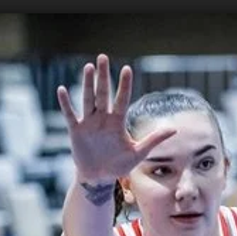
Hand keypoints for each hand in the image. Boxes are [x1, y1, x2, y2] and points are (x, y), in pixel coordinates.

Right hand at [55, 54, 176, 184]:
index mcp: (118, 122)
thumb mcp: (138, 153)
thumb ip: (154, 140)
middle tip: (103, 57)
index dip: (124, 85)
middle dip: (104, 76)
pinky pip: (70, 115)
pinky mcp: (76, 131)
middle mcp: (103, 118)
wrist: (99, 178)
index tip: (127, 69)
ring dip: (88, 84)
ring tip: (89, 67)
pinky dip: (65, 104)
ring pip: (88, 99)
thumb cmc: (119, 165)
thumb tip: (174, 130)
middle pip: (103, 93)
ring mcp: (89, 123)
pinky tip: (62, 90)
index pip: (122, 99)